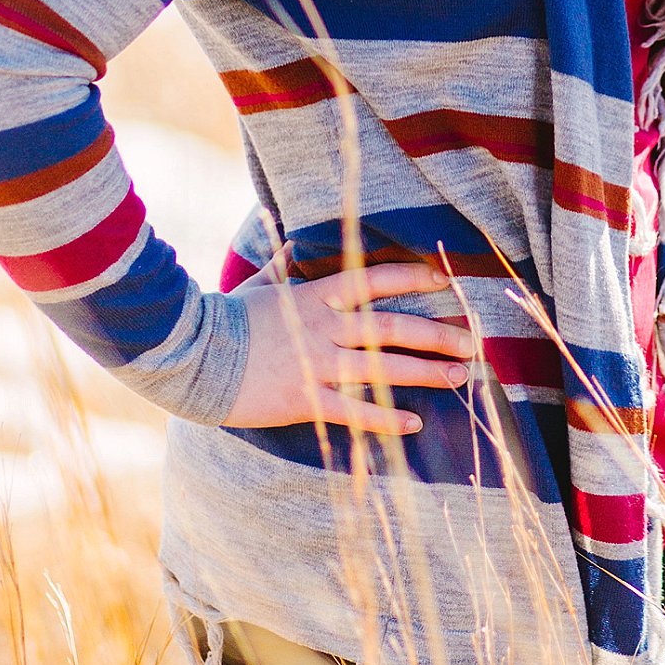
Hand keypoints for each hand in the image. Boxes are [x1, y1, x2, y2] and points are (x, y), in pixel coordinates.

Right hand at [219, 261, 477, 433]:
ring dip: (427, 373)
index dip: (413, 278)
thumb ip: (283, 264)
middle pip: (394, 328)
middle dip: (438, 334)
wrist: (191, 356)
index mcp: (317, 295)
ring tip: (461, 377)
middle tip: (473, 341)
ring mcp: (317, 365)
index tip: (445, 282)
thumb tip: (297, 241)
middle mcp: (325, 328)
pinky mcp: (305, 400)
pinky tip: (415, 423)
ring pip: (384, 368)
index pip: (376, 280)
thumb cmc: (226, 318)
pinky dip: (386, 418)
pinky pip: (355, 411)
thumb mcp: (259, 285)